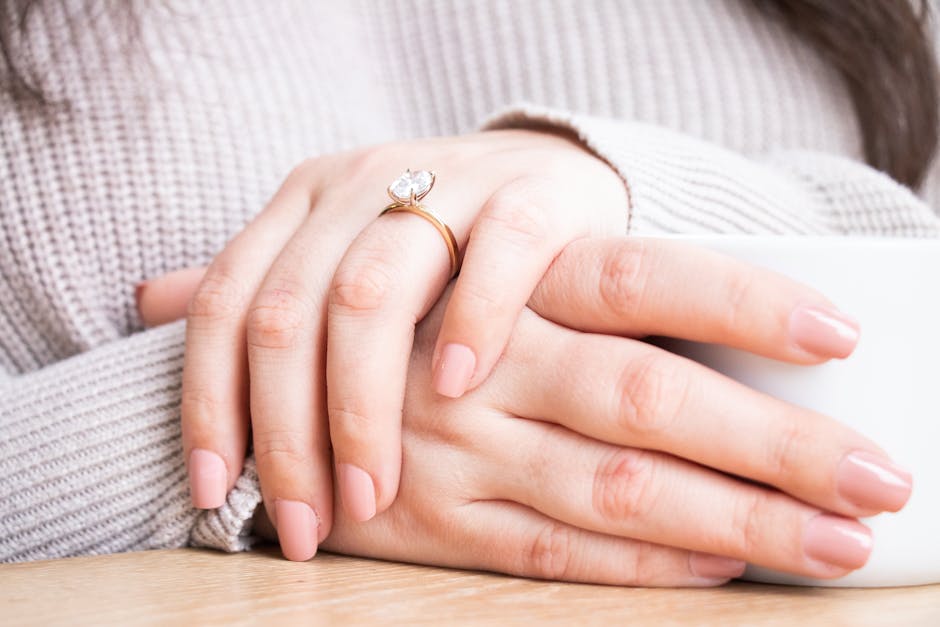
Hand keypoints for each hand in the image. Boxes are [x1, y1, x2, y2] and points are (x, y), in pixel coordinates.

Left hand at [140, 129, 630, 559]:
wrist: (551, 180)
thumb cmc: (441, 238)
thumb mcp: (340, 250)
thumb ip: (258, 283)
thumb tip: (146, 305)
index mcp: (304, 202)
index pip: (225, 303)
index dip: (207, 403)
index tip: (215, 493)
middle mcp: (360, 184)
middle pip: (288, 312)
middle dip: (286, 435)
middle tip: (307, 523)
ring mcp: (445, 182)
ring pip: (369, 293)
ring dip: (361, 408)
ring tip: (372, 493)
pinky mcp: (528, 195)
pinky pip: (494, 254)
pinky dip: (470, 324)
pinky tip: (456, 390)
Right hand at [141, 238, 911, 574]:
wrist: (277, 386)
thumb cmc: (405, 325)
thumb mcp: (473, 284)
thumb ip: (576, 303)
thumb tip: (716, 325)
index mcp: (503, 290)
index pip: (639, 280)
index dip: (738, 304)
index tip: (840, 337)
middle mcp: (487, 368)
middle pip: (648, 397)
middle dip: (772, 443)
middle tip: (877, 480)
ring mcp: (462, 455)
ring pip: (617, 490)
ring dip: (735, 522)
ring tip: (834, 542)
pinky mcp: (438, 526)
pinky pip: (554, 555)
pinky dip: (646, 569)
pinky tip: (723, 569)